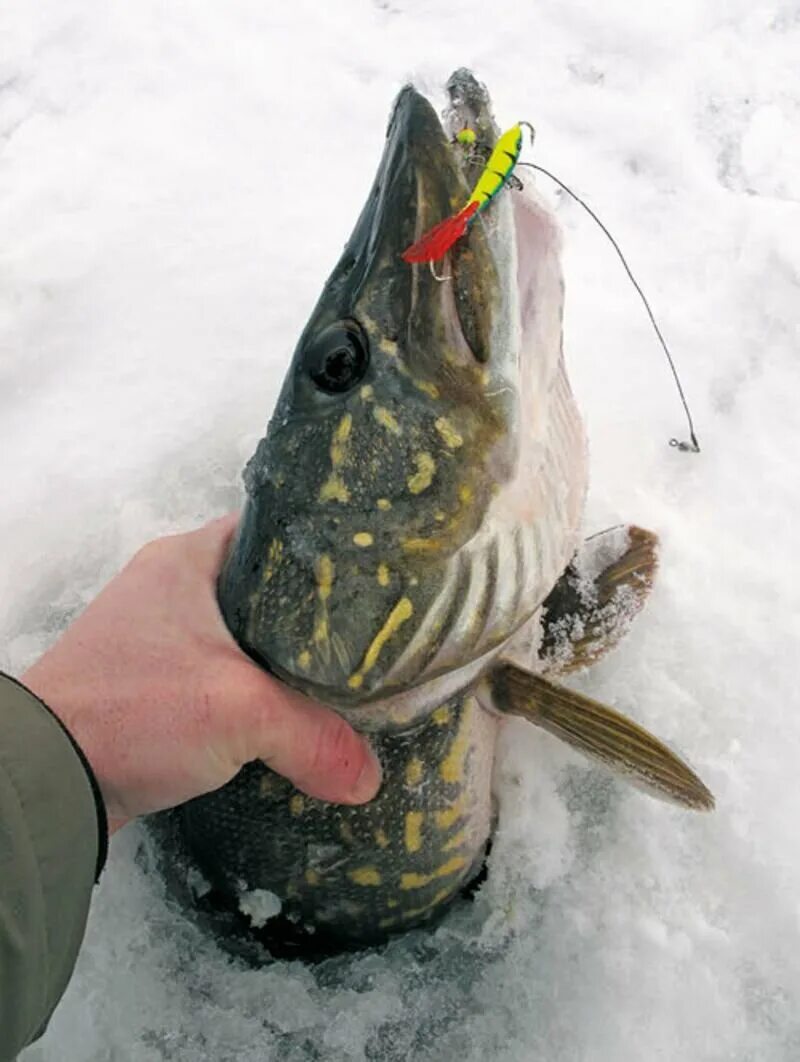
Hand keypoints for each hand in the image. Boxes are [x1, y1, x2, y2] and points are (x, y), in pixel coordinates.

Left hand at [22, 515, 380, 831]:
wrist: (45, 776)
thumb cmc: (138, 710)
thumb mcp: (239, 714)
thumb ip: (314, 737)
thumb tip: (370, 779)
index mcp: (188, 558)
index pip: (276, 533)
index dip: (327, 553)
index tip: (376, 582)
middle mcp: (171, 586)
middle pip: (266, 589)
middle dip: (315, 619)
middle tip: (369, 640)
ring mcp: (158, 635)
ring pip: (243, 637)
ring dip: (282, 662)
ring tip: (341, 680)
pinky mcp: (151, 681)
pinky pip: (219, 675)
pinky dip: (252, 693)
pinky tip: (288, 717)